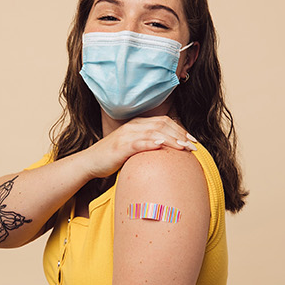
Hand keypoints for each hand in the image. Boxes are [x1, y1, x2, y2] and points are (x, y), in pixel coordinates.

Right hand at [75, 116, 196, 178]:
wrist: (90, 162)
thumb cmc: (113, 157)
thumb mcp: (134, 147)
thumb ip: (149, 144)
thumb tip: (168, 150)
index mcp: (138, 124)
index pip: (164, 122)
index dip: (180, 129)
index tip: (193, 140)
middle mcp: (133, 126)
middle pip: (162, 125)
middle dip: (180, 134)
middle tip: (194, 146)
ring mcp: (126, 135)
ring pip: (153, 132)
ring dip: (171, 139)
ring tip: (184, 147)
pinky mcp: (120, 146)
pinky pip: (137, 142)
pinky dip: (150, 143)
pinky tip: (161, 145)